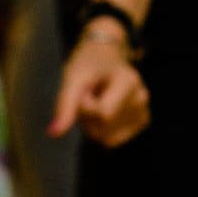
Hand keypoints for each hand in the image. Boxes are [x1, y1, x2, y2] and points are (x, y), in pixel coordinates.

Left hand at [50, 32, 148, 146]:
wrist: (105, 55)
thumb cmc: (87, 64)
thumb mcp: (73, 78)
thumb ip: (65, 106)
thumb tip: (53, 134)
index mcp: (129, 81)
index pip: (103, 114)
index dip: (85, 107)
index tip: (84, 90)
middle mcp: (142, 98)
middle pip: (103, 130)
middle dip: (87, 117)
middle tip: (89, 94)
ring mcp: (144, 111)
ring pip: (107, 139)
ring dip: (93, 125)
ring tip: (97, 100)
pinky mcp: (141, 122)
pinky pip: (112, 141)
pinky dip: (102, 130)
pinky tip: (105, 109)